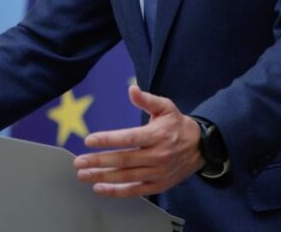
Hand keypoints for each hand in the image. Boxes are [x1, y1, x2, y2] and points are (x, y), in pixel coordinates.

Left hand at [73, 85, 203, 196]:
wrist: (202, 147)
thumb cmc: (177, 125)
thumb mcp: (166, 107)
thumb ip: (147, 99)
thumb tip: (131, 89)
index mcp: (157, 135)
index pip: (128, 138)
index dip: (108, 140)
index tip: (89, 140)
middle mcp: (157, 156)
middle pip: (123, 160)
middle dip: (98, 161)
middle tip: (79, 162)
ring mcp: (158, 173)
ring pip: (126, 177)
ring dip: (103, 177)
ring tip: (84, 175)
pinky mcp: (158, 185)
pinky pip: (135, 190)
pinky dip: (117, 191)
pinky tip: (100, 188)